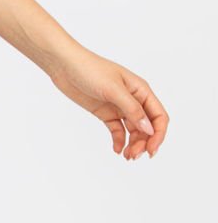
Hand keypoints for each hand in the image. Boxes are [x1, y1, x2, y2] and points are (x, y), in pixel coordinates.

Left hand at [46, 46, 167, 159]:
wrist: (64, 66)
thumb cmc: (90, 70)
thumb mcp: (113, 90)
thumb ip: (132, 109)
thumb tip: (149, 128)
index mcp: (141, 90)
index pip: (158, 116)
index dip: (158, 134)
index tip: (150, 150)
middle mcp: (133, 99)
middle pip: (147, 126)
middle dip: (144, 143)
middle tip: (133, 156)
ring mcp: (119, 107)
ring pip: (133, 130)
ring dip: (133, 144)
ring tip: (126, 156)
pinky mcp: (105, 112)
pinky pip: (117, 130)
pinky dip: (119, 141)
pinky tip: (117, 149)